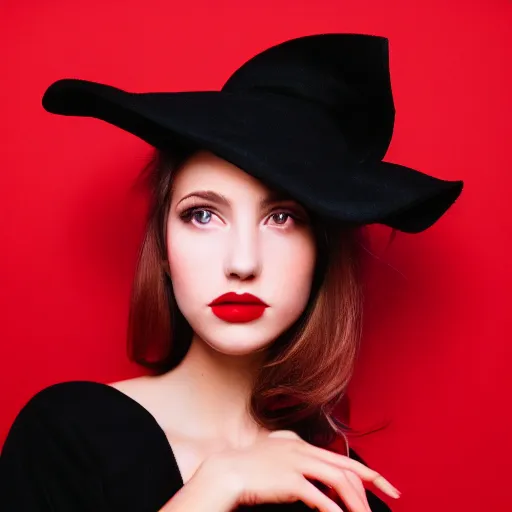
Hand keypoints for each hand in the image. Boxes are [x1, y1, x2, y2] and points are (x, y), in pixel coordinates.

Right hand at [200, 430, 399, 511]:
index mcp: (301, 445)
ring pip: (339, 481)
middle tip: (391, 499)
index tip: (387, 485)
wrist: (226, 472)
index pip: (342, 458)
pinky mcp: (290, 480)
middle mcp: (303, 450)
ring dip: (356, 503)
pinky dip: (335, 511)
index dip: (369, 472)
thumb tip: (316, 479)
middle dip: (372, 487)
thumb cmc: (249, 468)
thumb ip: (296, 459)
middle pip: (346, 468)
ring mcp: (297, 463)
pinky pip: (320, 498)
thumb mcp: (276, 455)